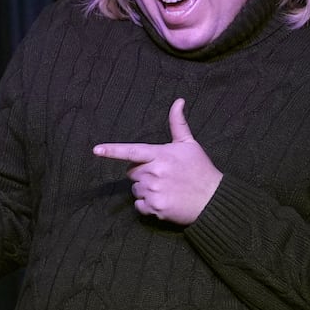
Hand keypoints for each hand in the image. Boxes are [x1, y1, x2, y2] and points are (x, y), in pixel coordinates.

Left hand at [93, 98, 222, 224]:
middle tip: (162, 176)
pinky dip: (147, 205)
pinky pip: (139, 206)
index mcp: (160, 154)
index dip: (112, 150)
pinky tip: (164, 201)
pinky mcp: (155, 208)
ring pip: (135, 190)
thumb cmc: (200, 169)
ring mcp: (154, 190)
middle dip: (142, 173)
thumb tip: (178, 101)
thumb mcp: (190, 144)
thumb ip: (178, 123)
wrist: (213, 199)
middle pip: (132, 173)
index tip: (96, 150)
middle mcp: (154, 172)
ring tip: (165, 189)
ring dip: (145, 190)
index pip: (132, 151)